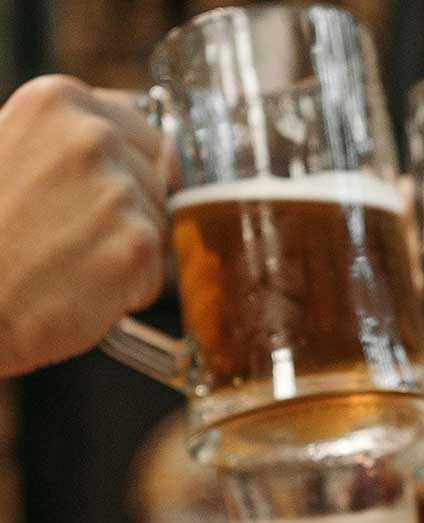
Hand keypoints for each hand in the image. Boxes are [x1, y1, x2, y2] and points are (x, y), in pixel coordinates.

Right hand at [0, 76, 168, 374]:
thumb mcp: (17, 151)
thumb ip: (85, 141)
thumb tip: (174, 153)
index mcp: (60, 100)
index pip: (141, 133)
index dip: (126, 175)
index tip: (91, 199)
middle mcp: (93, 135)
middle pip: (159, 180)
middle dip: (133, 214)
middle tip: (71, 236)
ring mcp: (118, 189)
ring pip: (163, 226)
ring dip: (131, 253)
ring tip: (71, 260)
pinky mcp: (137, 243)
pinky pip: (159, 271)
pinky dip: (131, 289)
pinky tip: (82, 287)